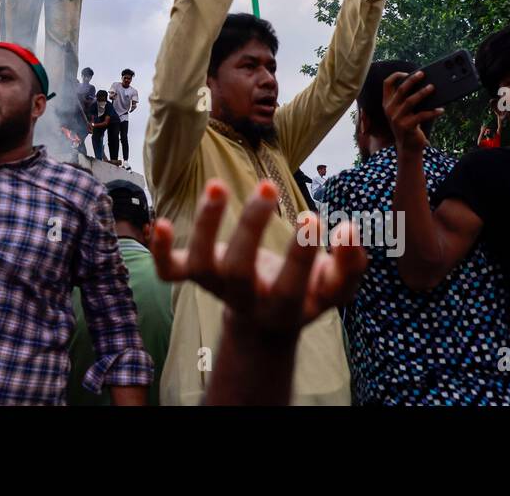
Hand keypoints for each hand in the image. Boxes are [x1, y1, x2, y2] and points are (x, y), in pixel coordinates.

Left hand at [151, 180, 366, 339]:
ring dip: (205, 226)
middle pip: (238, 271)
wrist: (265, 323)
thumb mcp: (335, 288)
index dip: (301, 254)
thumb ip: (350, 264)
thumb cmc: (306, 293)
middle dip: (250, 229)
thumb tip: (348, 229)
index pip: (291, 285)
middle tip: (268, 187)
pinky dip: (159, 250)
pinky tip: (159, 221)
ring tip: (216, 186)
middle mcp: (245, 298)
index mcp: (285, 306)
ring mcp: (216, 285)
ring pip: (202, 264)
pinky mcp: (195, 274)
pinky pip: (169, 270)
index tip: (314, 216)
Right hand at [381, 70, 441, 152]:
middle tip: (423, 74)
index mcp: (387, 103)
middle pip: (401, 90)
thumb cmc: (408, 125)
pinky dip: (433, 112)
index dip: (396, 76)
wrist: (407, 146)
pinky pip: (422, 116)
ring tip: (432, 87)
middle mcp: (389, 109)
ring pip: (410, 101)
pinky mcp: (406, 126)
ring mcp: (397, 118)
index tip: (407, 72)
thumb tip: (424, 84)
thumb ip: (407, 100)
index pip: (386, 84)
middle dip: (412, 80)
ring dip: (422, 93)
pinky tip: (441, 110)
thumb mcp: (403, 111)